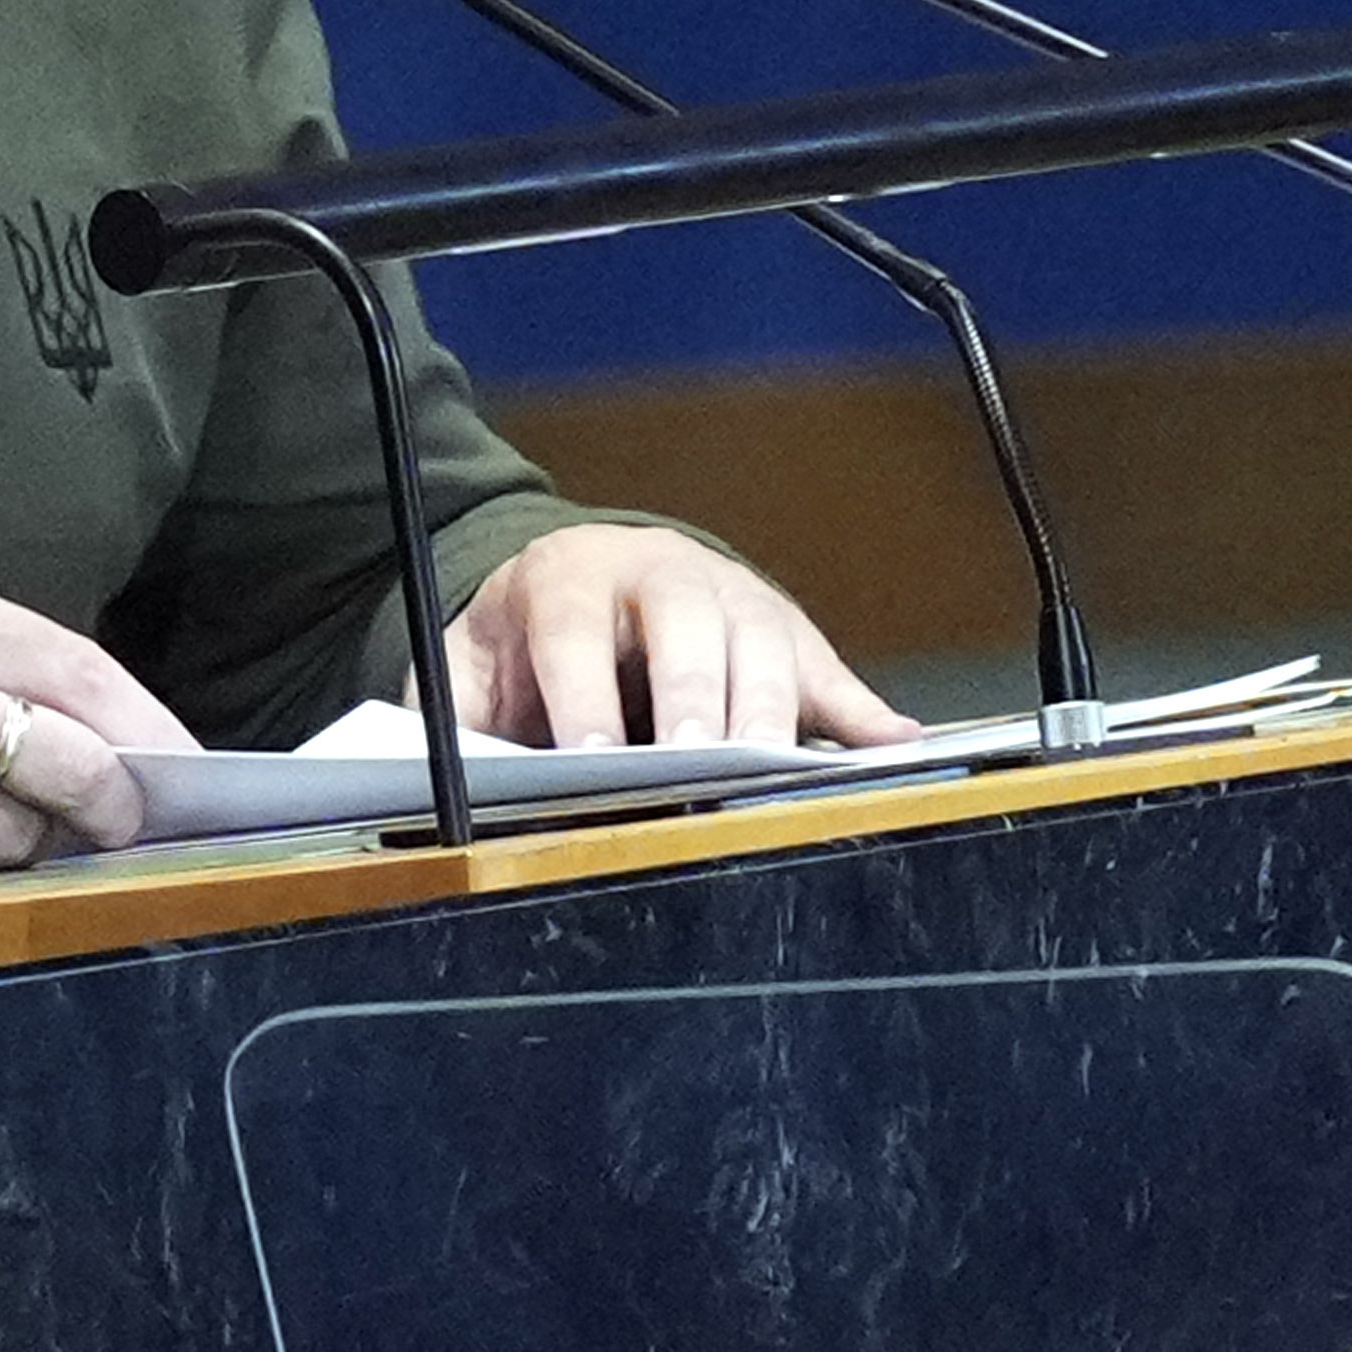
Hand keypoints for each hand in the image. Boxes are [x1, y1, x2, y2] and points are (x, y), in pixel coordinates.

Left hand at [443, 525, 917, 752]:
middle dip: (692, 694)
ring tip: (772, 775)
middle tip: (694, 761)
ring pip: (764, 643)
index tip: (589, 755)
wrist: (581, 578)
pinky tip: (891, 748)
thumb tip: (460, 778)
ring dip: (770, 710)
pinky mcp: (785, 633)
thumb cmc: (524, 643)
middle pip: (688, 623)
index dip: (583, 691)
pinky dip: (862, 715)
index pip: (575, 626)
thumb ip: (462, 716)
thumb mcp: (466, 667)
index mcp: (569, 576)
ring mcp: (733, 597)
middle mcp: (661, 573)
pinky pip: (829, 675)